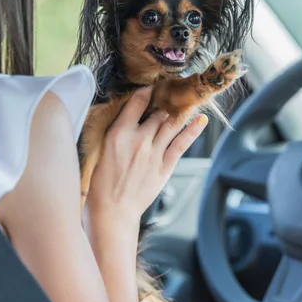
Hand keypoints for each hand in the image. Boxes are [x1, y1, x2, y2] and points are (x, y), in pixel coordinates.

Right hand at [86, 87, 207, 223]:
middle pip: (157, 113)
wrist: (112, 212)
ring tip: (181, 105)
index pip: (136, 102)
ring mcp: (154, 152)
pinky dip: (193, 130)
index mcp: (118, 133)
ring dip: (176, 113)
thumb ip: (116, 133)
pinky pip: (182, 142)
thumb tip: (127, 120)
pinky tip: (201, 120)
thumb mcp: (100, 151)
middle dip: (162, 106)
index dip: (146, 92)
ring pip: (170, 123)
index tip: (151, 88)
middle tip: (167, 100)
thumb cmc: (101, 185)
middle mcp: (138, 139)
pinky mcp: (165, 165)